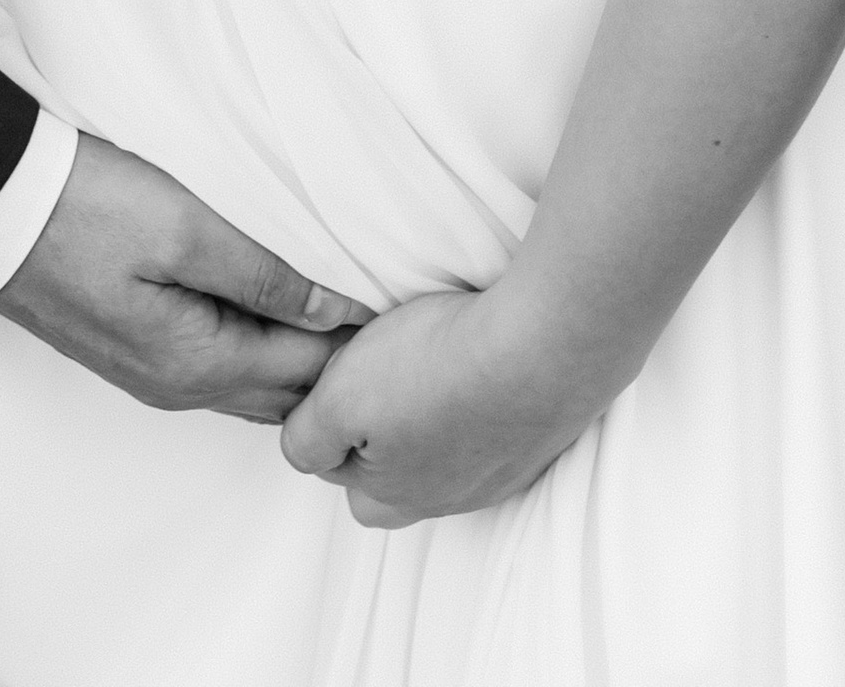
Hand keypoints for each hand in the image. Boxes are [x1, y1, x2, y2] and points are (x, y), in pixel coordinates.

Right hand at [0, 133, 368, 422]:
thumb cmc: (86, 209)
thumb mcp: (185, 229)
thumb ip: (267, 275)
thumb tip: (339, 311)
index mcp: (197, 362)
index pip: (308, 372)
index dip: (360, 342)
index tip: (403, 308)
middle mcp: (179, 387)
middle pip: (284, 394)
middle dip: (337, 363)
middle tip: (387, 314)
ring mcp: (154, 376)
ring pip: (253, 386)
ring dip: (299, 359)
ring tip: (344, 310)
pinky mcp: (137, 352)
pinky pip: (220, 369)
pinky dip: (262, 350)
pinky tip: (279, 312)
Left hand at [280, 284, 585, 526]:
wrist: (543, 348)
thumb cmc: (439, 369)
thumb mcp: (342, 399)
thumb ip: (309, 436)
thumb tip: (302, 447)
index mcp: (393, 495)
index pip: (335, 472)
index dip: (326, 418)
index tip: (336, 374)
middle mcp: (447, 496)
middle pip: (391, 479)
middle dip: (375, 434)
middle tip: (377, 375)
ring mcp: (499, 471)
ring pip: (445, 453)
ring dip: (431, 414)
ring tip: (430, 360)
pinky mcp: (539, 437)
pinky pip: (495, 429)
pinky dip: (481, 401)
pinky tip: (480, 362)